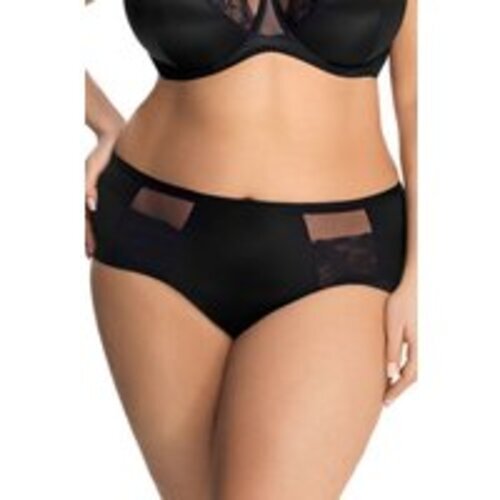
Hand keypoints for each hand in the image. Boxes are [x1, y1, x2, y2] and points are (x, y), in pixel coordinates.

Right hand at [85, 129, 122, 256]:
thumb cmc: (104, 153)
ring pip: (95, 217)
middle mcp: (92, 194)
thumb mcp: (94, 168)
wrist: (113, 137)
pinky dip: (104, 220)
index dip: (88, 236)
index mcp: (88, 192)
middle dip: (90, 238)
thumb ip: (90, 186)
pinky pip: (104, 208)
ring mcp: (99, 192)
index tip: (91, 251)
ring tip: (98, 248)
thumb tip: (91, 206)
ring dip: (96, 231)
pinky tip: (110, 229)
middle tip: (92, 255)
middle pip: (89, 221)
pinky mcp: (106, 188)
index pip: (87, 220)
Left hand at [383, 273, 416, 406]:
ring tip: (383, 389)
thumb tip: (391, 374)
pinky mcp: (410, 338)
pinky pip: (407, 359)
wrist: (409, 288)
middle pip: (411, 375)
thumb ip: (392, 349)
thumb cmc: (400, 305)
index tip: (386, 401)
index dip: (397, 389)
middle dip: (398, 389)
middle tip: (383, 401)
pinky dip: (398, 369)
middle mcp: (419, 347)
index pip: (409, 375)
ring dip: (398, 380)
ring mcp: (416, 343)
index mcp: (416, 347)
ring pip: (410, 368)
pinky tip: (387, 371)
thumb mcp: (393, 327)